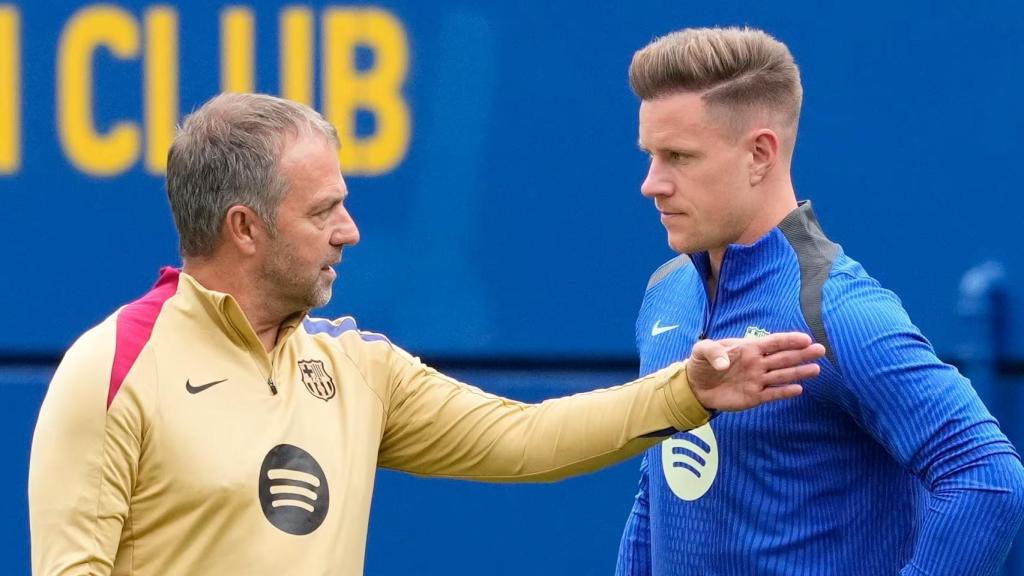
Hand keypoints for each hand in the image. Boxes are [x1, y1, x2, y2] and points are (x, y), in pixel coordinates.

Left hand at [687, 332, 824, 411]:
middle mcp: (758, 363)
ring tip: (816, 369)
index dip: (789, 340)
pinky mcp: (754, 396)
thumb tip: (724, 363)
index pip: (773, 342)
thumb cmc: (701, 364)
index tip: (805, 339)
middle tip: (820, 350)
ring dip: (798, 372)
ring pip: (782, 375)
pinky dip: (784, 392)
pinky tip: (798, 389)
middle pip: (783, 357)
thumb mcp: (701, 351)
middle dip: (802, 354)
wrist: (695, 387)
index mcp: (749, 348)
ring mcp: (757, 380)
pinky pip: (772, 393)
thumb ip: (712, 351)